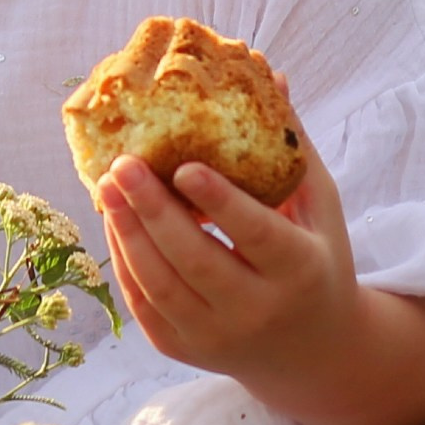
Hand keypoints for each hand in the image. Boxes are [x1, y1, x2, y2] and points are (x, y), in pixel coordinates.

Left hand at [94, 105, 361, 422]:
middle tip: (123, 163)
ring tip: (106, 184)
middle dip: (153, 211)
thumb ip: (291, 146)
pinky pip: (142, 301)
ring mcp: (215, 337)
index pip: (256, 236)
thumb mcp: (318, 206)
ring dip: (126, 232)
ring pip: (160, 285)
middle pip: (196, 261)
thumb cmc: (316, 258)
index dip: (220, 203)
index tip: (185, 165)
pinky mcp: (181, 348)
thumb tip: (268, 73)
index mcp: (299, 271)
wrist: (312, 351)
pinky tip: (112, 218)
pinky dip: (123, 258)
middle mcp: (257, 311)